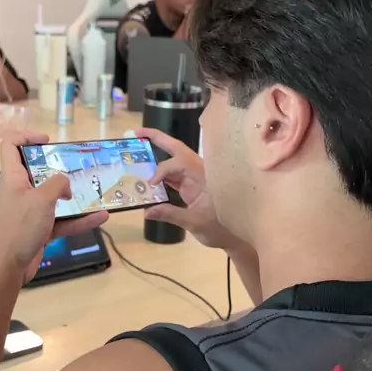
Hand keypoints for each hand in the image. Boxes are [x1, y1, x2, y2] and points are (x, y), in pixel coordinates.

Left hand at [0, 132, 108, 283]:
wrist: (6, 267)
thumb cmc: (19, 227)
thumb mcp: (41, 199)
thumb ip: (57, 184)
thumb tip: (65, 184)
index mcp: (13, 177)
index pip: (10, 146)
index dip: (26, 137)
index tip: (48, 141)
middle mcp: (20, 191)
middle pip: (37, 171)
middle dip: (58, 168)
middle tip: (77, 166)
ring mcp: (30, 212)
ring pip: (53, 198)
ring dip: (73, 196)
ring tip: (95, 191)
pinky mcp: (38, 230)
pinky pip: (61, 221)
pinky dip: (79, 220)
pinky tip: (100, 217)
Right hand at [136, 127, 242, 251]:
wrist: (234, 237)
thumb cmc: (219, 228)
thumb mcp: (194, 223)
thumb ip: (170, 214)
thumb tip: (146, 211)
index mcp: (203, 177)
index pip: (177, 164)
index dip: (161, 171)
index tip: (151, 185)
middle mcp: (198, 172)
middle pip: (177, 149)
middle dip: (158, 139)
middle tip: (138, 133)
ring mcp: (194, 179)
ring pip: (175, 160)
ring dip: (157, 153)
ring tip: (138, 148)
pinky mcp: (191, 187)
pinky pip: (173, 175)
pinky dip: (160, 175)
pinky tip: (148, 177)